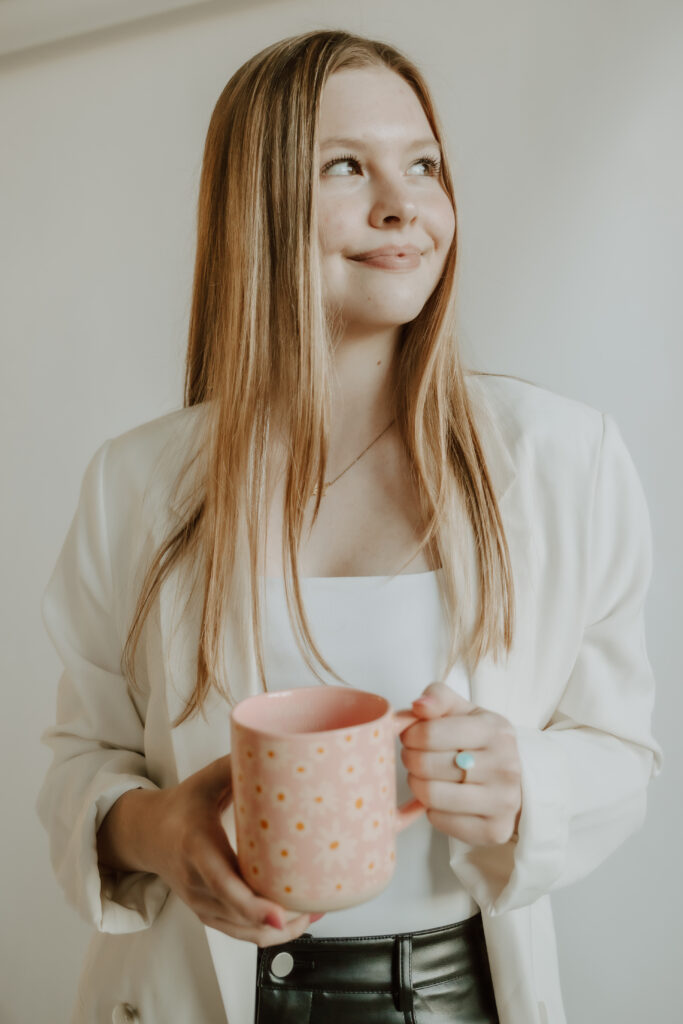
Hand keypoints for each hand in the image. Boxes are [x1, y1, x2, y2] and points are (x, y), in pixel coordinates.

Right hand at [108, 756, 322, 946]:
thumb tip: (274, 749)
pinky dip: (268, 932)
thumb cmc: (183, 805)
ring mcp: (201, 903)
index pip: (225, 884)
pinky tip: (296, 920)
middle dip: (282, 920)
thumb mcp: (206, 780)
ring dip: (281, 930)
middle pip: (240, 916)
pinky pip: (239, 934)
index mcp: (197, 847)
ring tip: (314, 909)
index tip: (281, 914)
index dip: (254, 904)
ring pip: (243, 932)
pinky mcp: (208, 913)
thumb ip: (234, 767)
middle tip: (317, 904)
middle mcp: (196, 882)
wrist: (148, 833)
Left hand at [400, 682, 522, 846]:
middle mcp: (505, 766)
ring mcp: (503, 801)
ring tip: (422, 777)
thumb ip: (439, 697)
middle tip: (413, 757)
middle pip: (427, 765)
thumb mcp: (465, 712)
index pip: (430, 733)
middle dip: (410, 760)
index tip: (409, 737)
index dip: (409, 735)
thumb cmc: (482, 743)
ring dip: (417, 785)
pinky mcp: (495, 830)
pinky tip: (441, 799)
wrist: (519, 781)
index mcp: (496, 730)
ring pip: (431, 795)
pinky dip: (431, 809)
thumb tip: (419, 705)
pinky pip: (440, 820)